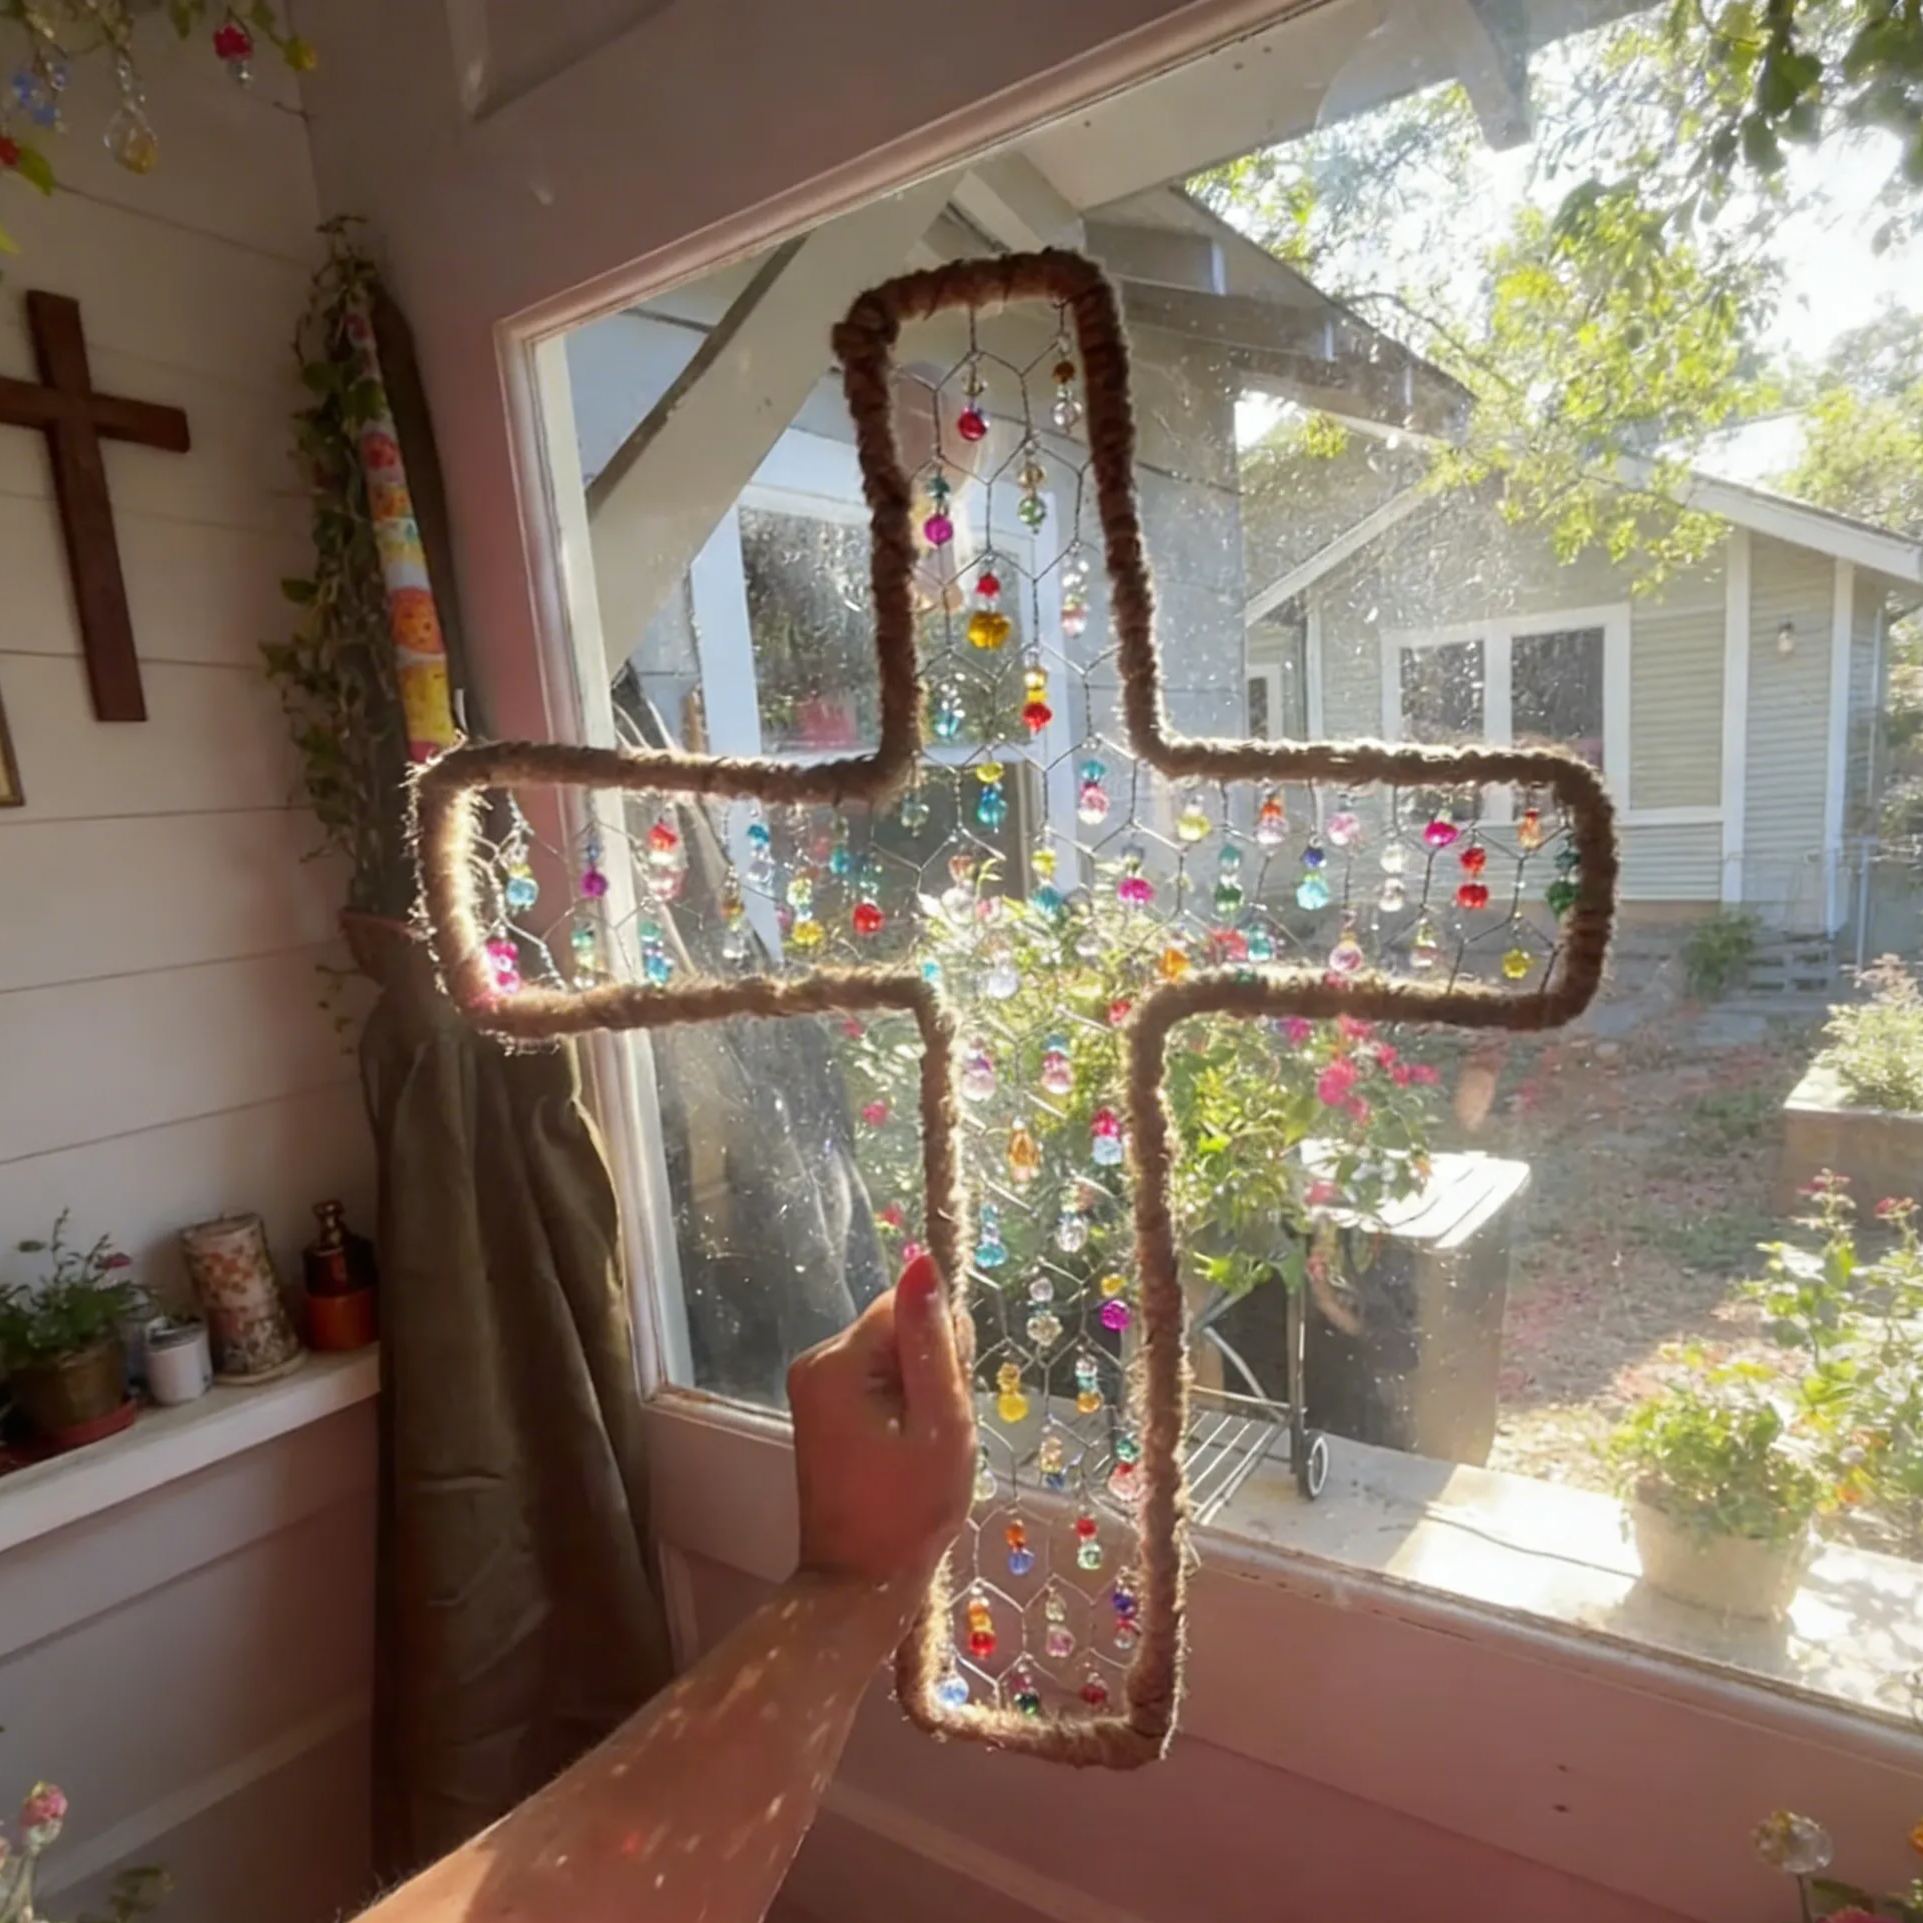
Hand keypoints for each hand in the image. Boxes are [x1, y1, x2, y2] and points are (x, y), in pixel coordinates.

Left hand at [788, 1253, 974, 1591]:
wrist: (860, 1583)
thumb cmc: (909, 1512)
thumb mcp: (940, 1424)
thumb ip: (934, 1342)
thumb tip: (923, 1262)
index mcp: (837, 1362)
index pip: (907, 1305)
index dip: (943, 1345)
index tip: (948, 1399)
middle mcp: (815, 1361)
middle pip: (897, 1326)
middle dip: (930, 1369)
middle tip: (936, 1432)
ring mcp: (813, 1385)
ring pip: (891, 1353)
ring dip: (919, 1390)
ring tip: (922, 1445)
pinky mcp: (821, 1407)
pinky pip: (876, 1378)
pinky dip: (901, 1405)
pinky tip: (906, 1447)